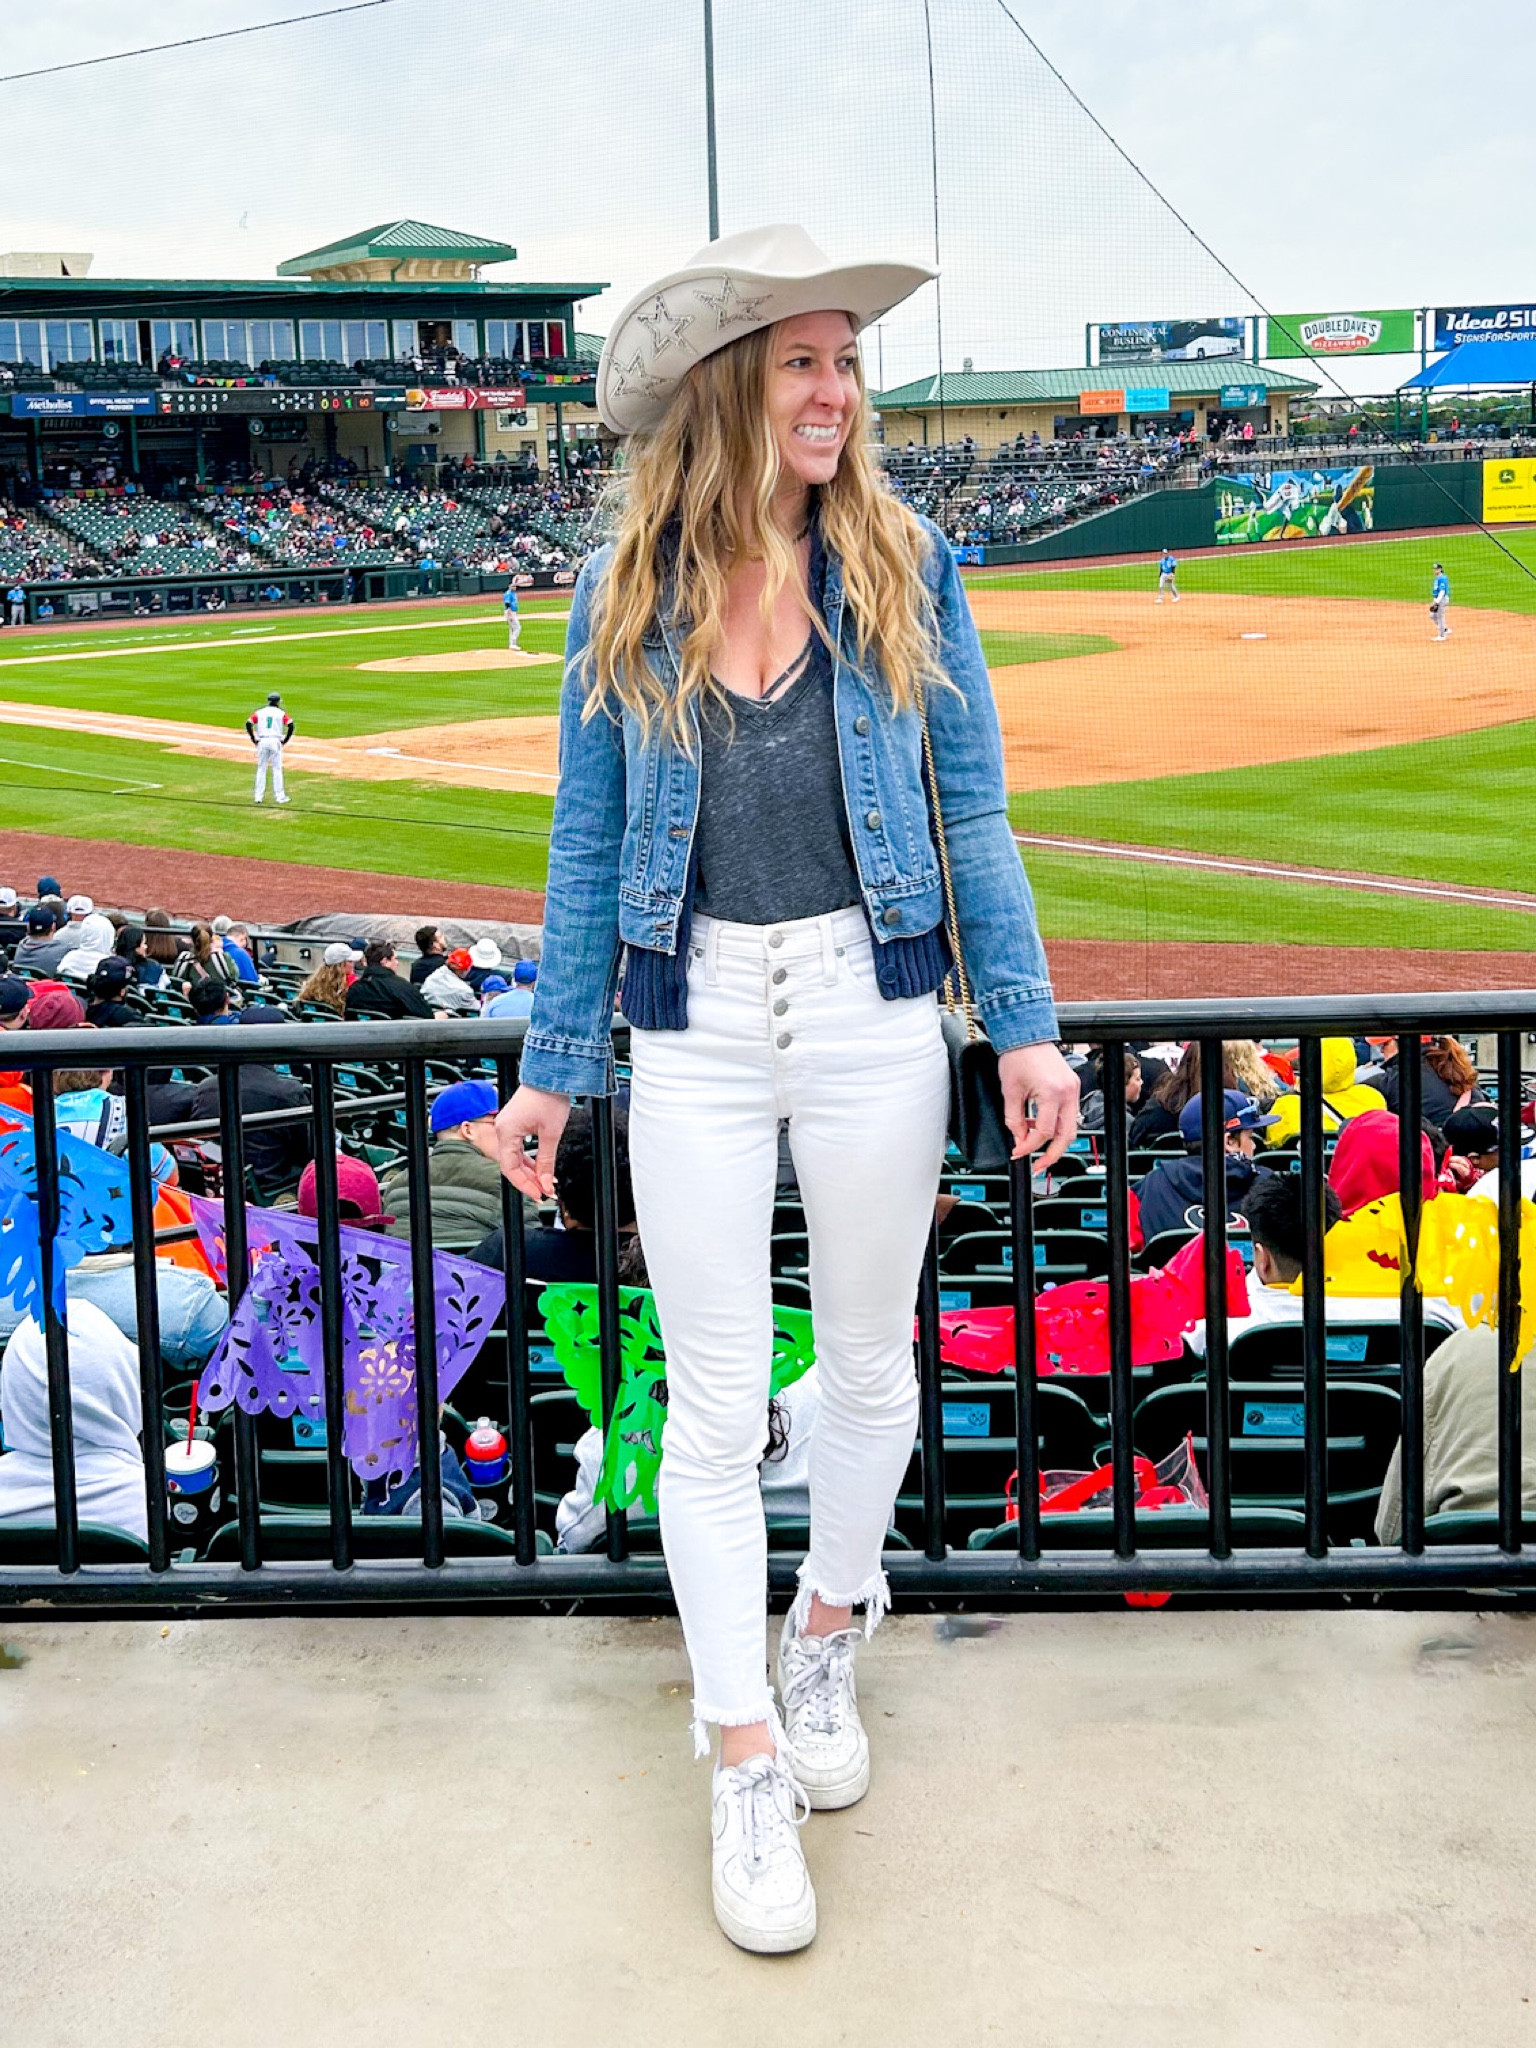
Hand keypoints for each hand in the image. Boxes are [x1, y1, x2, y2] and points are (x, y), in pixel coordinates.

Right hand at [496, 1084, 569, 1201]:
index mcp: (506, 1132)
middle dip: (528, 1180)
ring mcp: (507, 1126)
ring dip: (529, 1171)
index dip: (524, 1185)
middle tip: (544, 1191)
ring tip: (544, 1182)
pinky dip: (529, 1159)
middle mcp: (503, 1129)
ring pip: (515, 1157)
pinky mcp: (515, 1123)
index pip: (510, 1169)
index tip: (538, 1194)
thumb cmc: (549, 1097)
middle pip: (511, 1164)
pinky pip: (518, 1147)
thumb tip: (545, 1182)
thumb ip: (547, 1161)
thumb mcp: (551, 1133)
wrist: (551, 1074)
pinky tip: (540, 1168)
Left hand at [997, 1043, 1079, 1170]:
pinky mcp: (1071, 1086)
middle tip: (1038, 1166)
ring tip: (1039, 1151)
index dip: (1029, 1146)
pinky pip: (1068, 1114)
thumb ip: (1014, 1120)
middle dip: (1052, 1155)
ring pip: (1071, 1127)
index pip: (1044, 1132)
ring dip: (1056, 1142)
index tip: (1017, 1152)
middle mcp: (1068, 1092)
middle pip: (1066, 1136)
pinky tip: (1040, 1129)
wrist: (1026, 1032)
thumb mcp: (1010, 1091)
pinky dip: (1056, 1125)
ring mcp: (1072, 1089)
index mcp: (1052, 1093)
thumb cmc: (1017, 1055)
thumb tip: (1019, 1139)